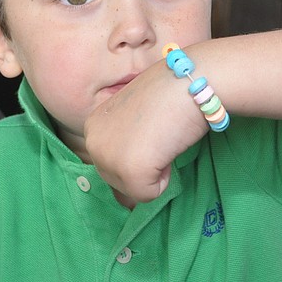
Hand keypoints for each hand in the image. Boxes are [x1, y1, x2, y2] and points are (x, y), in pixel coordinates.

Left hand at [84, 60, 207, 202]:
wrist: (189, 81)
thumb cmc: (169, 93)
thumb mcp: (136, 121)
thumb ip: (126, 150)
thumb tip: (124, 201)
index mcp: (93, 126)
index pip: (110, 164)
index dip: (138, 153)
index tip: (151, 129)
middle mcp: (92, 141)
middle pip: (117, 181)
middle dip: (143, 167)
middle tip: (159, 134)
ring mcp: (108, 156)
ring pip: (132, 190)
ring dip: (153, 173)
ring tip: (162, 138)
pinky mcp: (128, 170)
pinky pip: (148, 195)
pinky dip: (164, 179)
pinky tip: (166, 147)